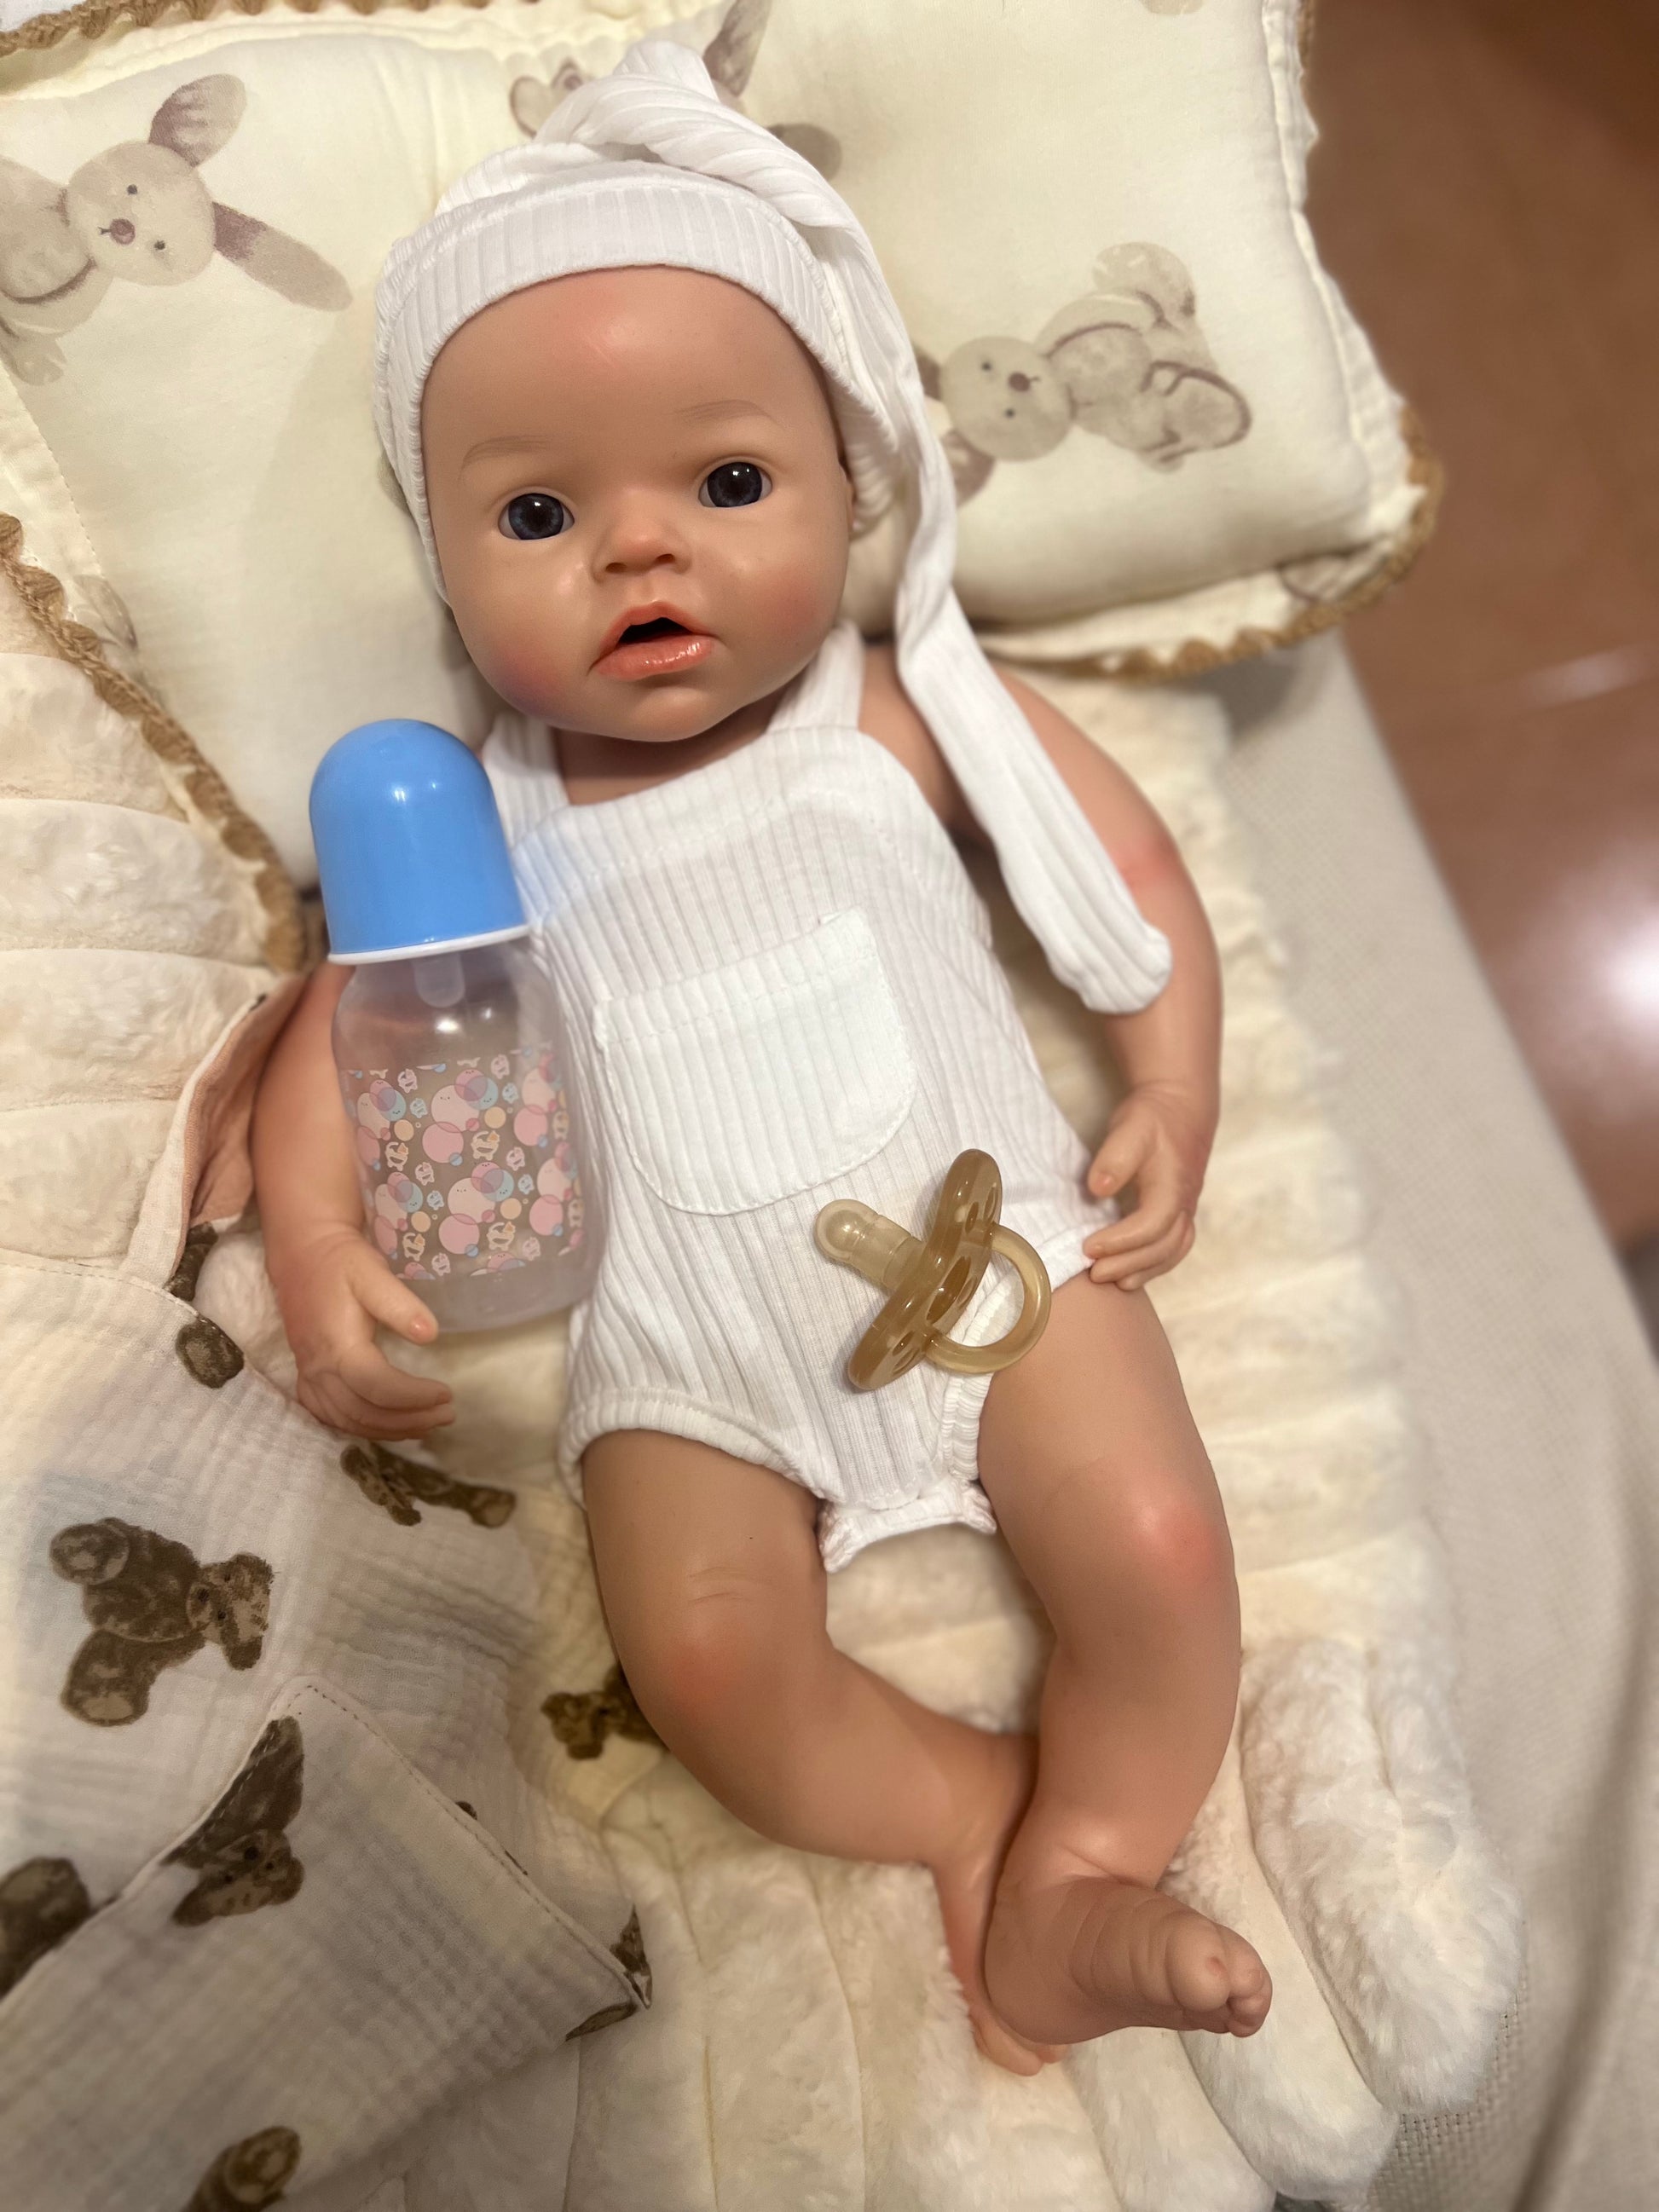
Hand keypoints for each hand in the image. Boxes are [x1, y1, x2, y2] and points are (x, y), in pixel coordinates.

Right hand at [269, 1226, 454, 1441]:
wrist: (304, 1255)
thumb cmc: (343, 1263)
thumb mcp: (373, 1273)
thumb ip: (400, 1305)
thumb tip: (430, 1336)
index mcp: (337, 1345)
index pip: (378, 1387)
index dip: (414, 1397)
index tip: (447, 1393)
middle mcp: (319, 1369)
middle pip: (364, 1412)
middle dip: (409, 1420)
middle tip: (447, 1414)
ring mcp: (309, 1377)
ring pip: (348, 1421)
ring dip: (389, 1429)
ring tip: (427, 1424)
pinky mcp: (306, 1378)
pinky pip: (331, 1417)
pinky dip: (362, 1428)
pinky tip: (389, 1426)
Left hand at [1082, 1081, 1214, 1290]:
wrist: (1181, 1107)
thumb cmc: (1152, 1118)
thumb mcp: (1131, 1128)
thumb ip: (1115, 1158)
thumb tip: (1098, 1189)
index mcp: (1173, 1185)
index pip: (1151, 1224)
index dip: (1120, 1241)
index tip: (1087, 1247)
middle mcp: (1185, 1203)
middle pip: (1163, 1246)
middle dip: (1129, 1264)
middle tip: (1093, 1273)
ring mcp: (1186, 1210)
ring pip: (1172, 1251)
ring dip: (1143, 1270)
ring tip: (1113, 1282)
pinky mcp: (1180, 1213)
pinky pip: (1174, 1248)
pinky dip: (1154, 1265)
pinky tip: (1130, 1274)